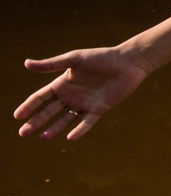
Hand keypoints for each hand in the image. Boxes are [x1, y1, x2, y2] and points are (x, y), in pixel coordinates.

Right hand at [14, 47, 150, 140]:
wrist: (128, 62)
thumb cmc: (101, 57)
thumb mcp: (74, 59)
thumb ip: (51, 64)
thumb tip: (26, 63)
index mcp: (63, 83)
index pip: (41, 98)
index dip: (29, 106)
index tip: (17, 116)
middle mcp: (71, 95)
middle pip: (49, 112)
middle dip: (36, 122)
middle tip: (23, 133)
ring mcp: (84, 103)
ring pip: (65, 120)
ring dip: (54, 129)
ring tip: (42, 138)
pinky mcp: (99, 109)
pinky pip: (87, 122)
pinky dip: (79, 130)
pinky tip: (69, 138)